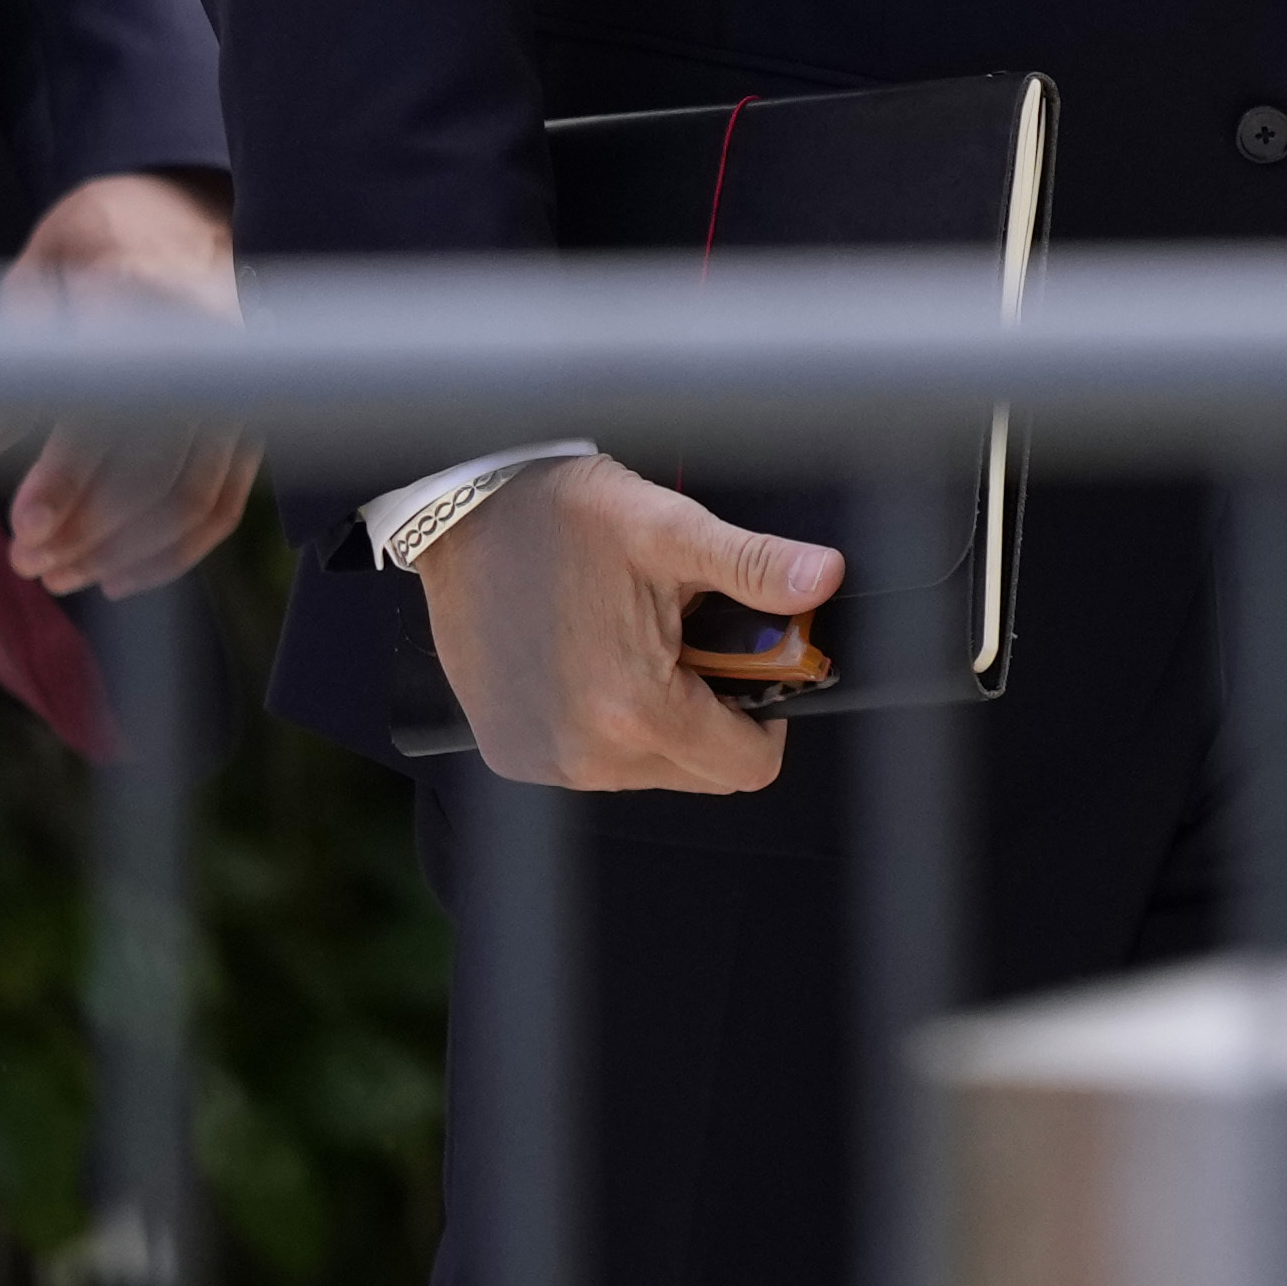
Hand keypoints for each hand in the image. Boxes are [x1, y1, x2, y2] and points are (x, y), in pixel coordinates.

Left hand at [0, 172, 259, 597]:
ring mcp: (240, 379)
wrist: (183, 208)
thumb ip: (20, 340)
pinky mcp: (249, 413)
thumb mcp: (44, 261)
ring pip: (196, 492)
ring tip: (55, 573)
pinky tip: (118, 576)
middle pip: (161, 459)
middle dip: (90, 527)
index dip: (69, 474)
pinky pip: (224, 500)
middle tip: (24, 561)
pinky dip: (175, 549)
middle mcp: (209, 337)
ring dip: (124, 549)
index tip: (25, 529)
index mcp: (146, 287)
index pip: (115, 399)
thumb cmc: (96, 237)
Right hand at [411, 456, 842, 794]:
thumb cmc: (561, 515)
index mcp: (637, 711)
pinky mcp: (511, 753)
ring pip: (646, 769)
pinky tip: (588, 657)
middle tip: (685, 638)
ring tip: (631, 638)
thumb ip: (755, 565)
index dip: (767, 717)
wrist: (461, 513)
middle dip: (710, 713)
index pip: (747, 765)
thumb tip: (826, 577)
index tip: (750, 666)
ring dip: (656, 718)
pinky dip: (604, 721)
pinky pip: (591, 761)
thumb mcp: (670, 530)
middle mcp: (587, 756)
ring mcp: (544, 761)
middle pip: (698, 771)